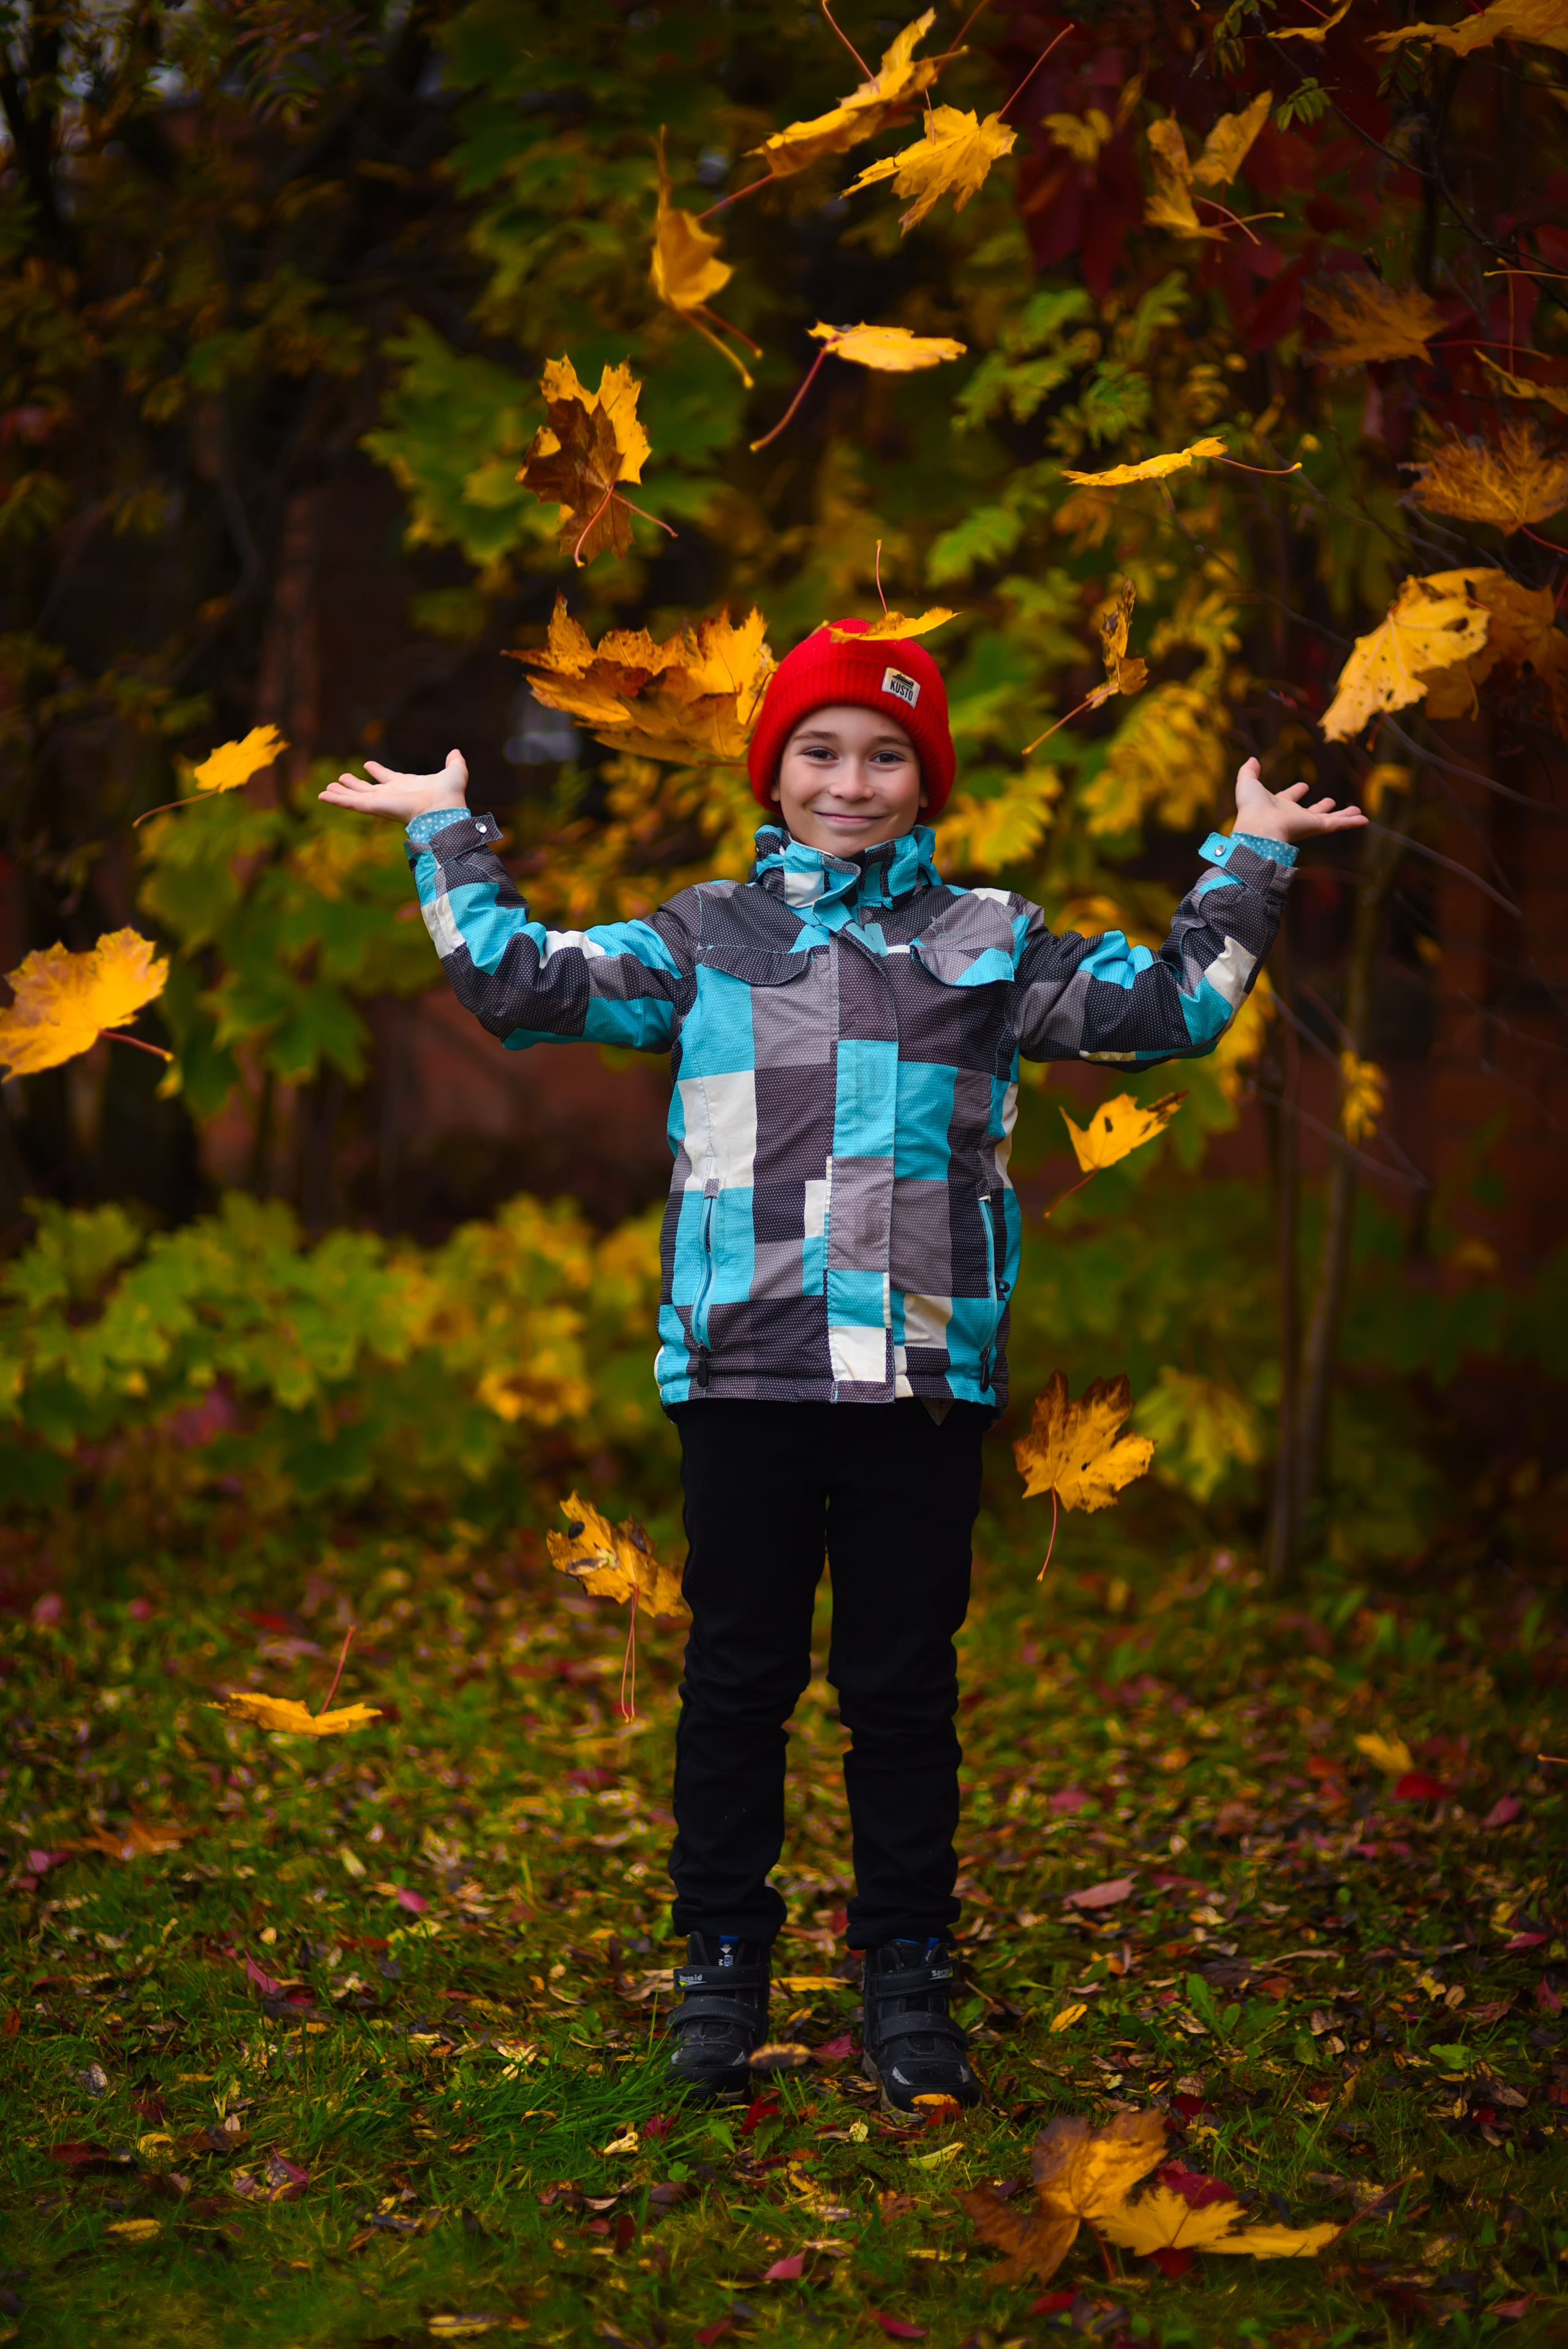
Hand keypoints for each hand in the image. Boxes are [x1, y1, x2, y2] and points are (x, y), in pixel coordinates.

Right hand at [318, 748, 468, 822]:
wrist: (443, 808)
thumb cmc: (450, 794)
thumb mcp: (455, 771)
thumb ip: (454, 762)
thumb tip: (456, 752)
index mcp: (406, 786)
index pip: (388, 778)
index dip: (378, 772)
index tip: (368, 765)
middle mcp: (392, 795)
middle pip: (368, 789)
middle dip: (355, 785)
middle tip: (341, 778)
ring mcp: (381, 801)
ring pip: (356, 797)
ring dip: (341, 793)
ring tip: (325, 789)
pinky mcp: (374, 806)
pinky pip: (350, 803)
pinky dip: (336, 800)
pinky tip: (322, 796)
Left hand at [1233, 756, 1367, 844]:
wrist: (1259, 826)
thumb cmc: (1252, 806)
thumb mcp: (1247, 782)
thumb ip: (1249, 771)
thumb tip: (1252, 759)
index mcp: (1278, 805)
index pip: (1288, 798)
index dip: (1294, 792)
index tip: (1303, 786)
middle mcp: (1293, 816)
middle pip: (1311, 812)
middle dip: (1320, 807)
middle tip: (1330, 802)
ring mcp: (1306, 823)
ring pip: (1329, 819)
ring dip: (1342, 815)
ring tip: (1355, 811)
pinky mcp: (1316, 827)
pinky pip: (1338, 824)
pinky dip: (1351, 822)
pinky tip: (1364, 819)